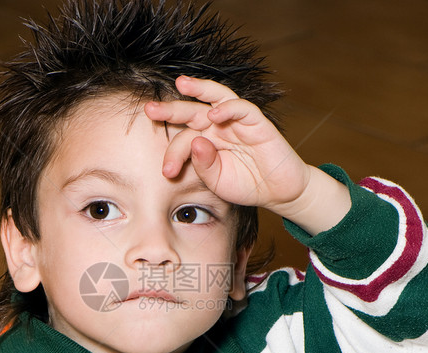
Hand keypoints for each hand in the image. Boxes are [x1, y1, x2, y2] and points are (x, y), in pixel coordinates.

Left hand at [144, 76, 349, 234]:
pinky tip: (214, 113)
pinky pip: (241, 108)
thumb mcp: (217, 180)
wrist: (277, 192)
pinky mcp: (257, 122)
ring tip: (181, 84)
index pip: (183, 138)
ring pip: (216, 97)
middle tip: (150, 109)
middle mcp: (217, 126)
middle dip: (170, 109)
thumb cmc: (245, 184)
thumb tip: (197, 142)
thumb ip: (204, 165)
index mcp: (204, 139)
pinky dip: (228, 108)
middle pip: (191, 110)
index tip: (167, 172)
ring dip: (199, 89)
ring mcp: (236, 121)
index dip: (173, 152)